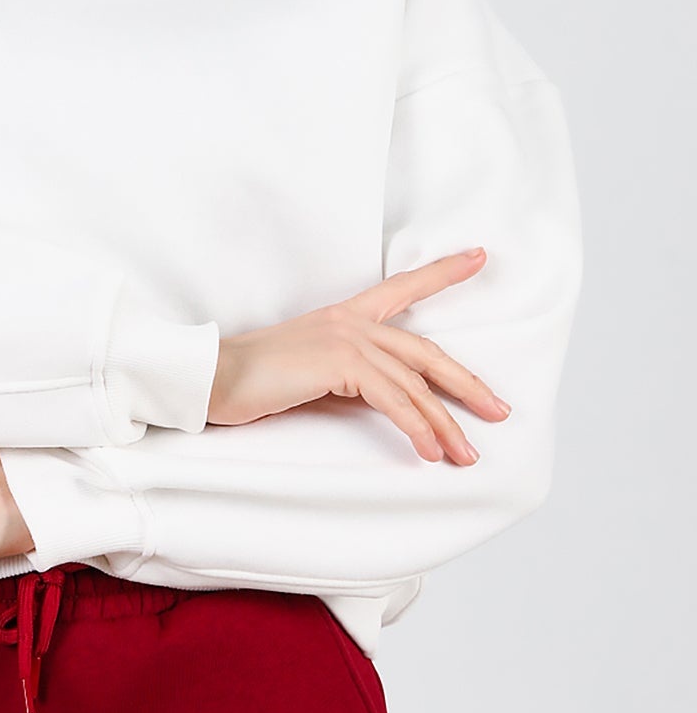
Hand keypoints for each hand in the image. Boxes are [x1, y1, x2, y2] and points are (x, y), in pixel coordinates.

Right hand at [206, 247, 510, 465]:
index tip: (478, 256)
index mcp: (344, 316)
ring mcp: (347, 339)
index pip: (403, 289)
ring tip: (466, 455)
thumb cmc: (251, 380)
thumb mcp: (308, 373)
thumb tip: (384, 404)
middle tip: (500, 411)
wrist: (213, 376)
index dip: (443, 273)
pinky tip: (431, 450)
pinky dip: (417, 427)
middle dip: (468, 383)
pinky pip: (394, 399)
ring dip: (445, 424)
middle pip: (426, 351)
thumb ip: (346, 378)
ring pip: (415, 384)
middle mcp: (351, 322)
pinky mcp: (340, 363)